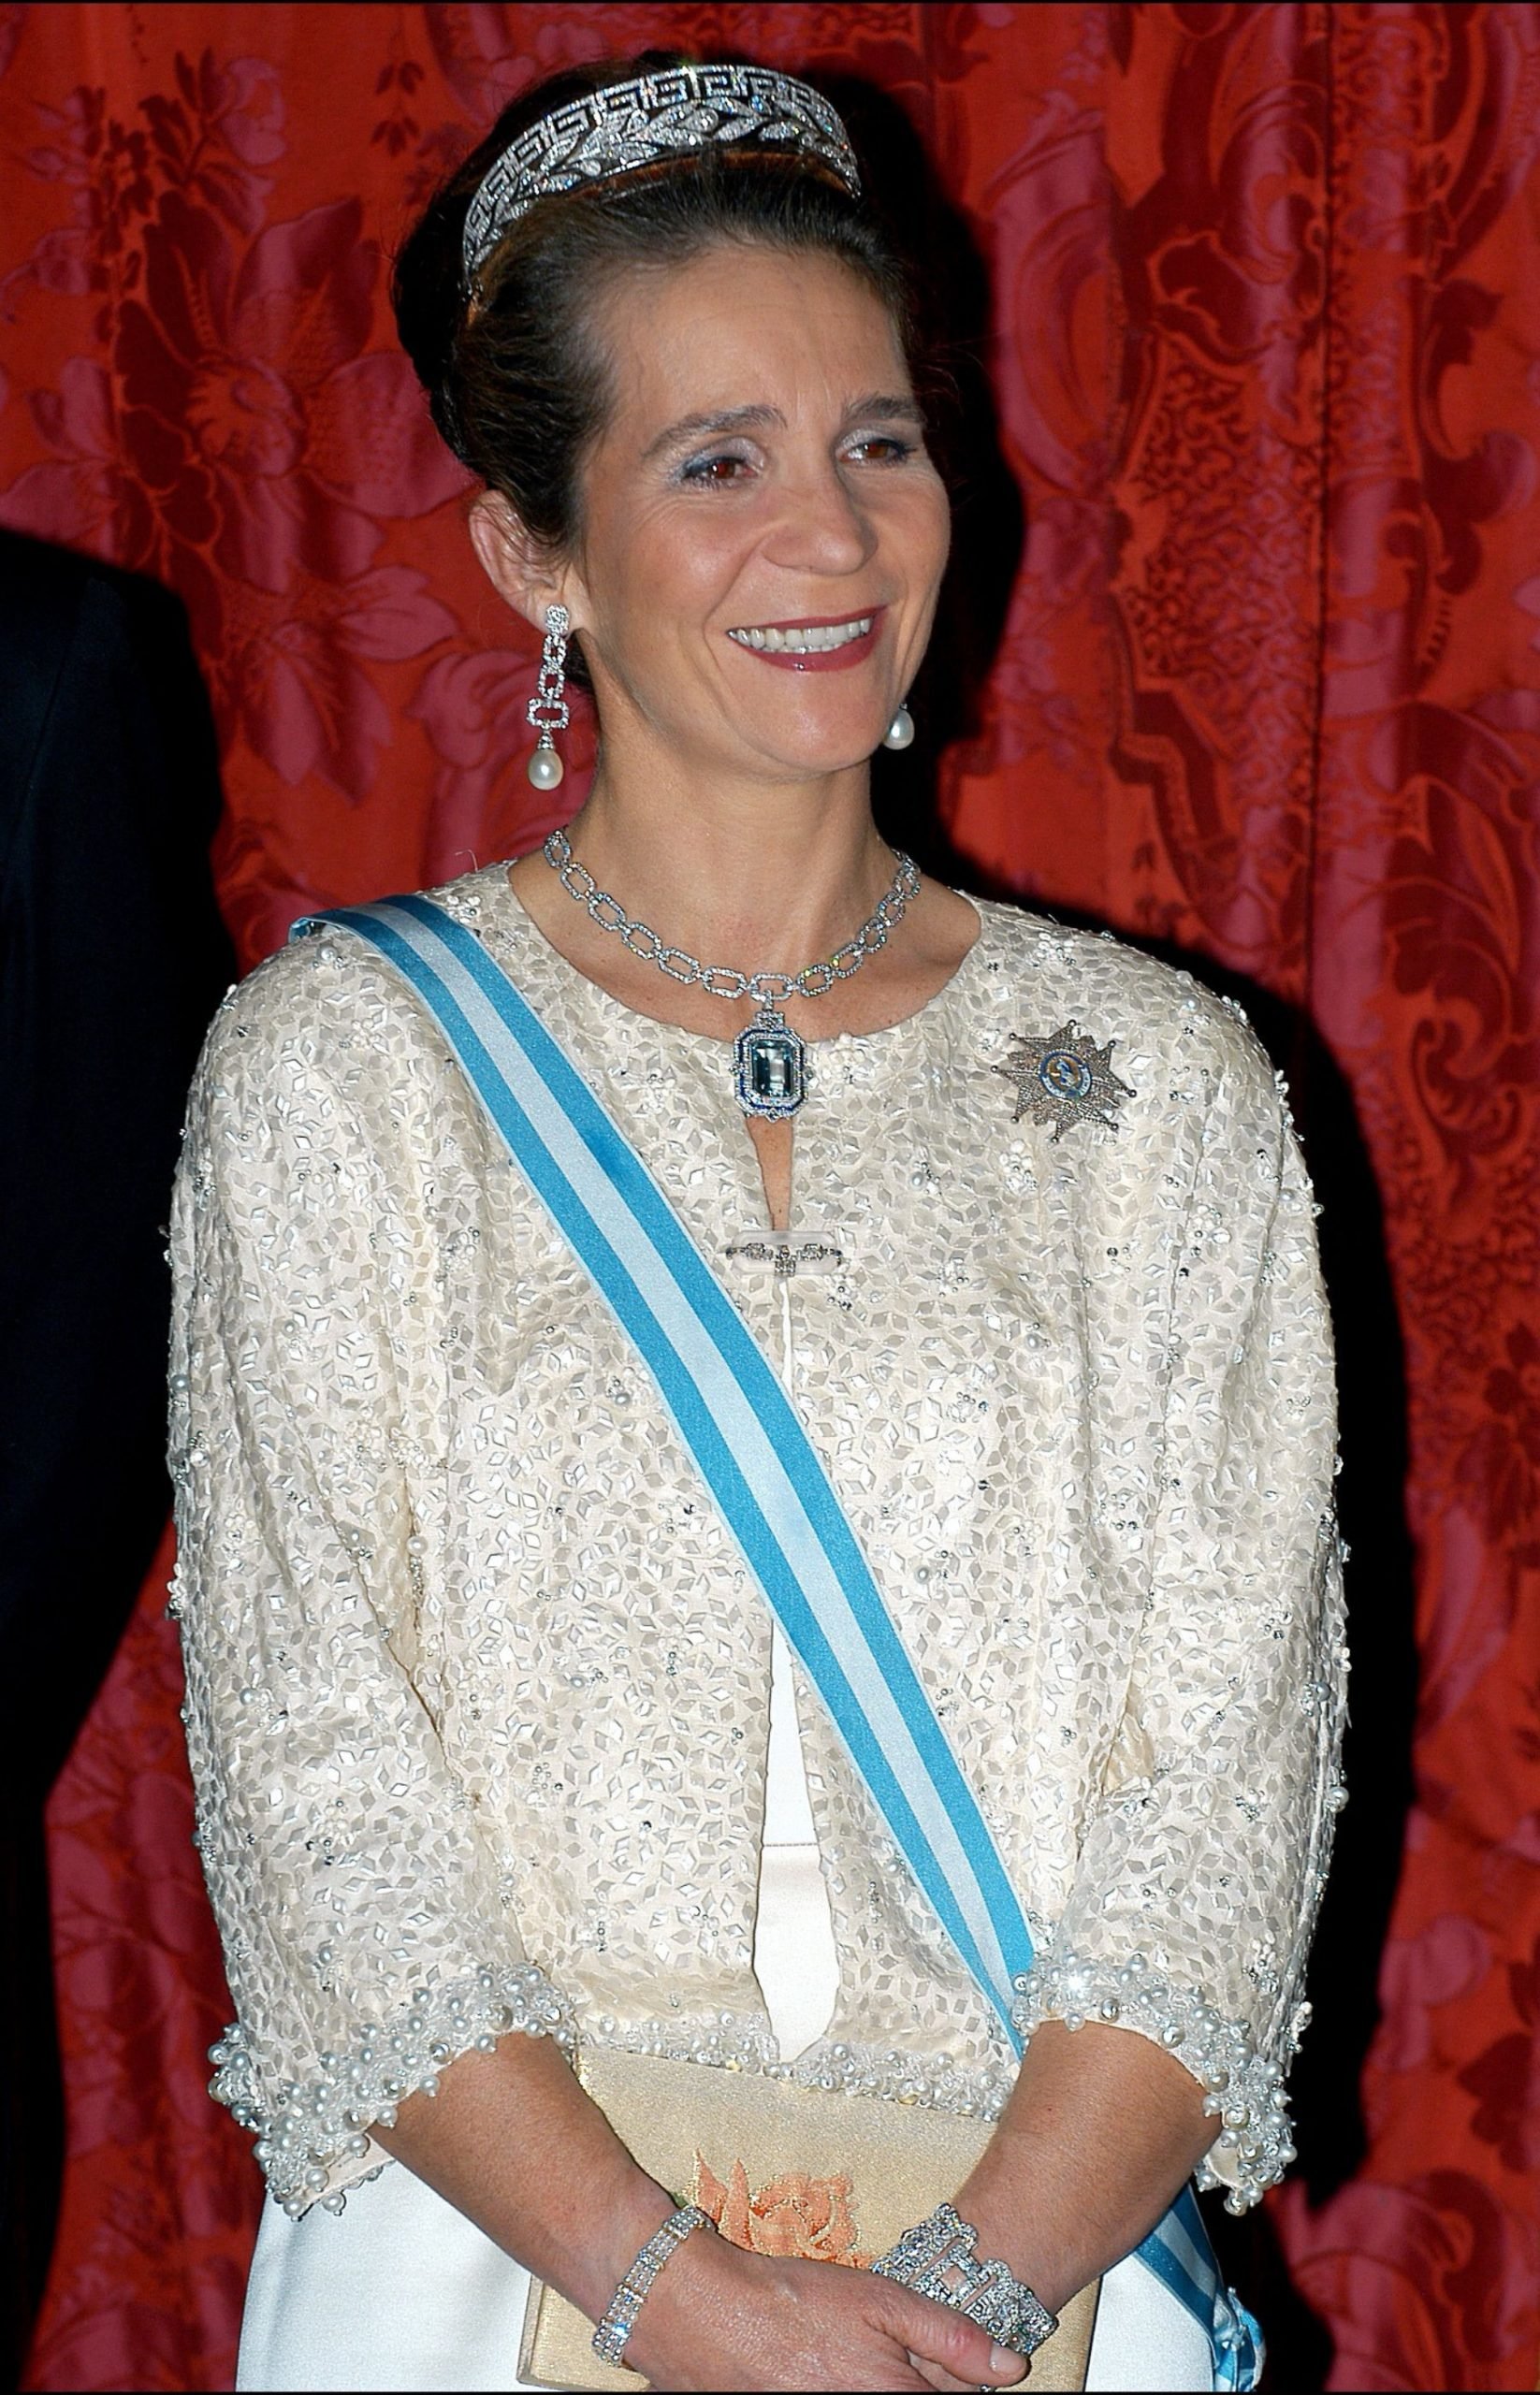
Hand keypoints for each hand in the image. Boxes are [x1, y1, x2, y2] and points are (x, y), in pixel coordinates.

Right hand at [627, 2227, 1028, 2392]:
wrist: (701, 2312)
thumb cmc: (791, 2301)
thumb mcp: (880, 2300)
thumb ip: (950, 2337)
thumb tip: (1012, 2368)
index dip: (956, 2383)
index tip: (939, 2366)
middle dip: (912, 2382)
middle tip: (873, 2353)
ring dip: (874, 2385)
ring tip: (842, 2358)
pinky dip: (837, 2389)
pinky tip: (820, 2370)